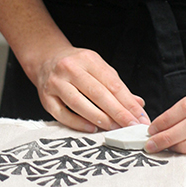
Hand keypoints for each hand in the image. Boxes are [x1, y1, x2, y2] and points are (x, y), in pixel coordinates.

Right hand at [35, 44, 150, 132]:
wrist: (46, 58)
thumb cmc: (77, 65)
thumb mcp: (98, 67)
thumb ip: (117, 85)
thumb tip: (138, 104)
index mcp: (88, 59)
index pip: (112, 82)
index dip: (128, 101)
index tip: (139, 116)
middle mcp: (71, 68)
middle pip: (97, 92)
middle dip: (117, 112)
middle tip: (131, 126)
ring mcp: (56, 82)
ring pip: (78, 102)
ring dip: (99, 117)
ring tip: (114, 128)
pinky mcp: (46, 97)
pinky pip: (62, 113)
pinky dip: (77, 123)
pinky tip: (91, 128)